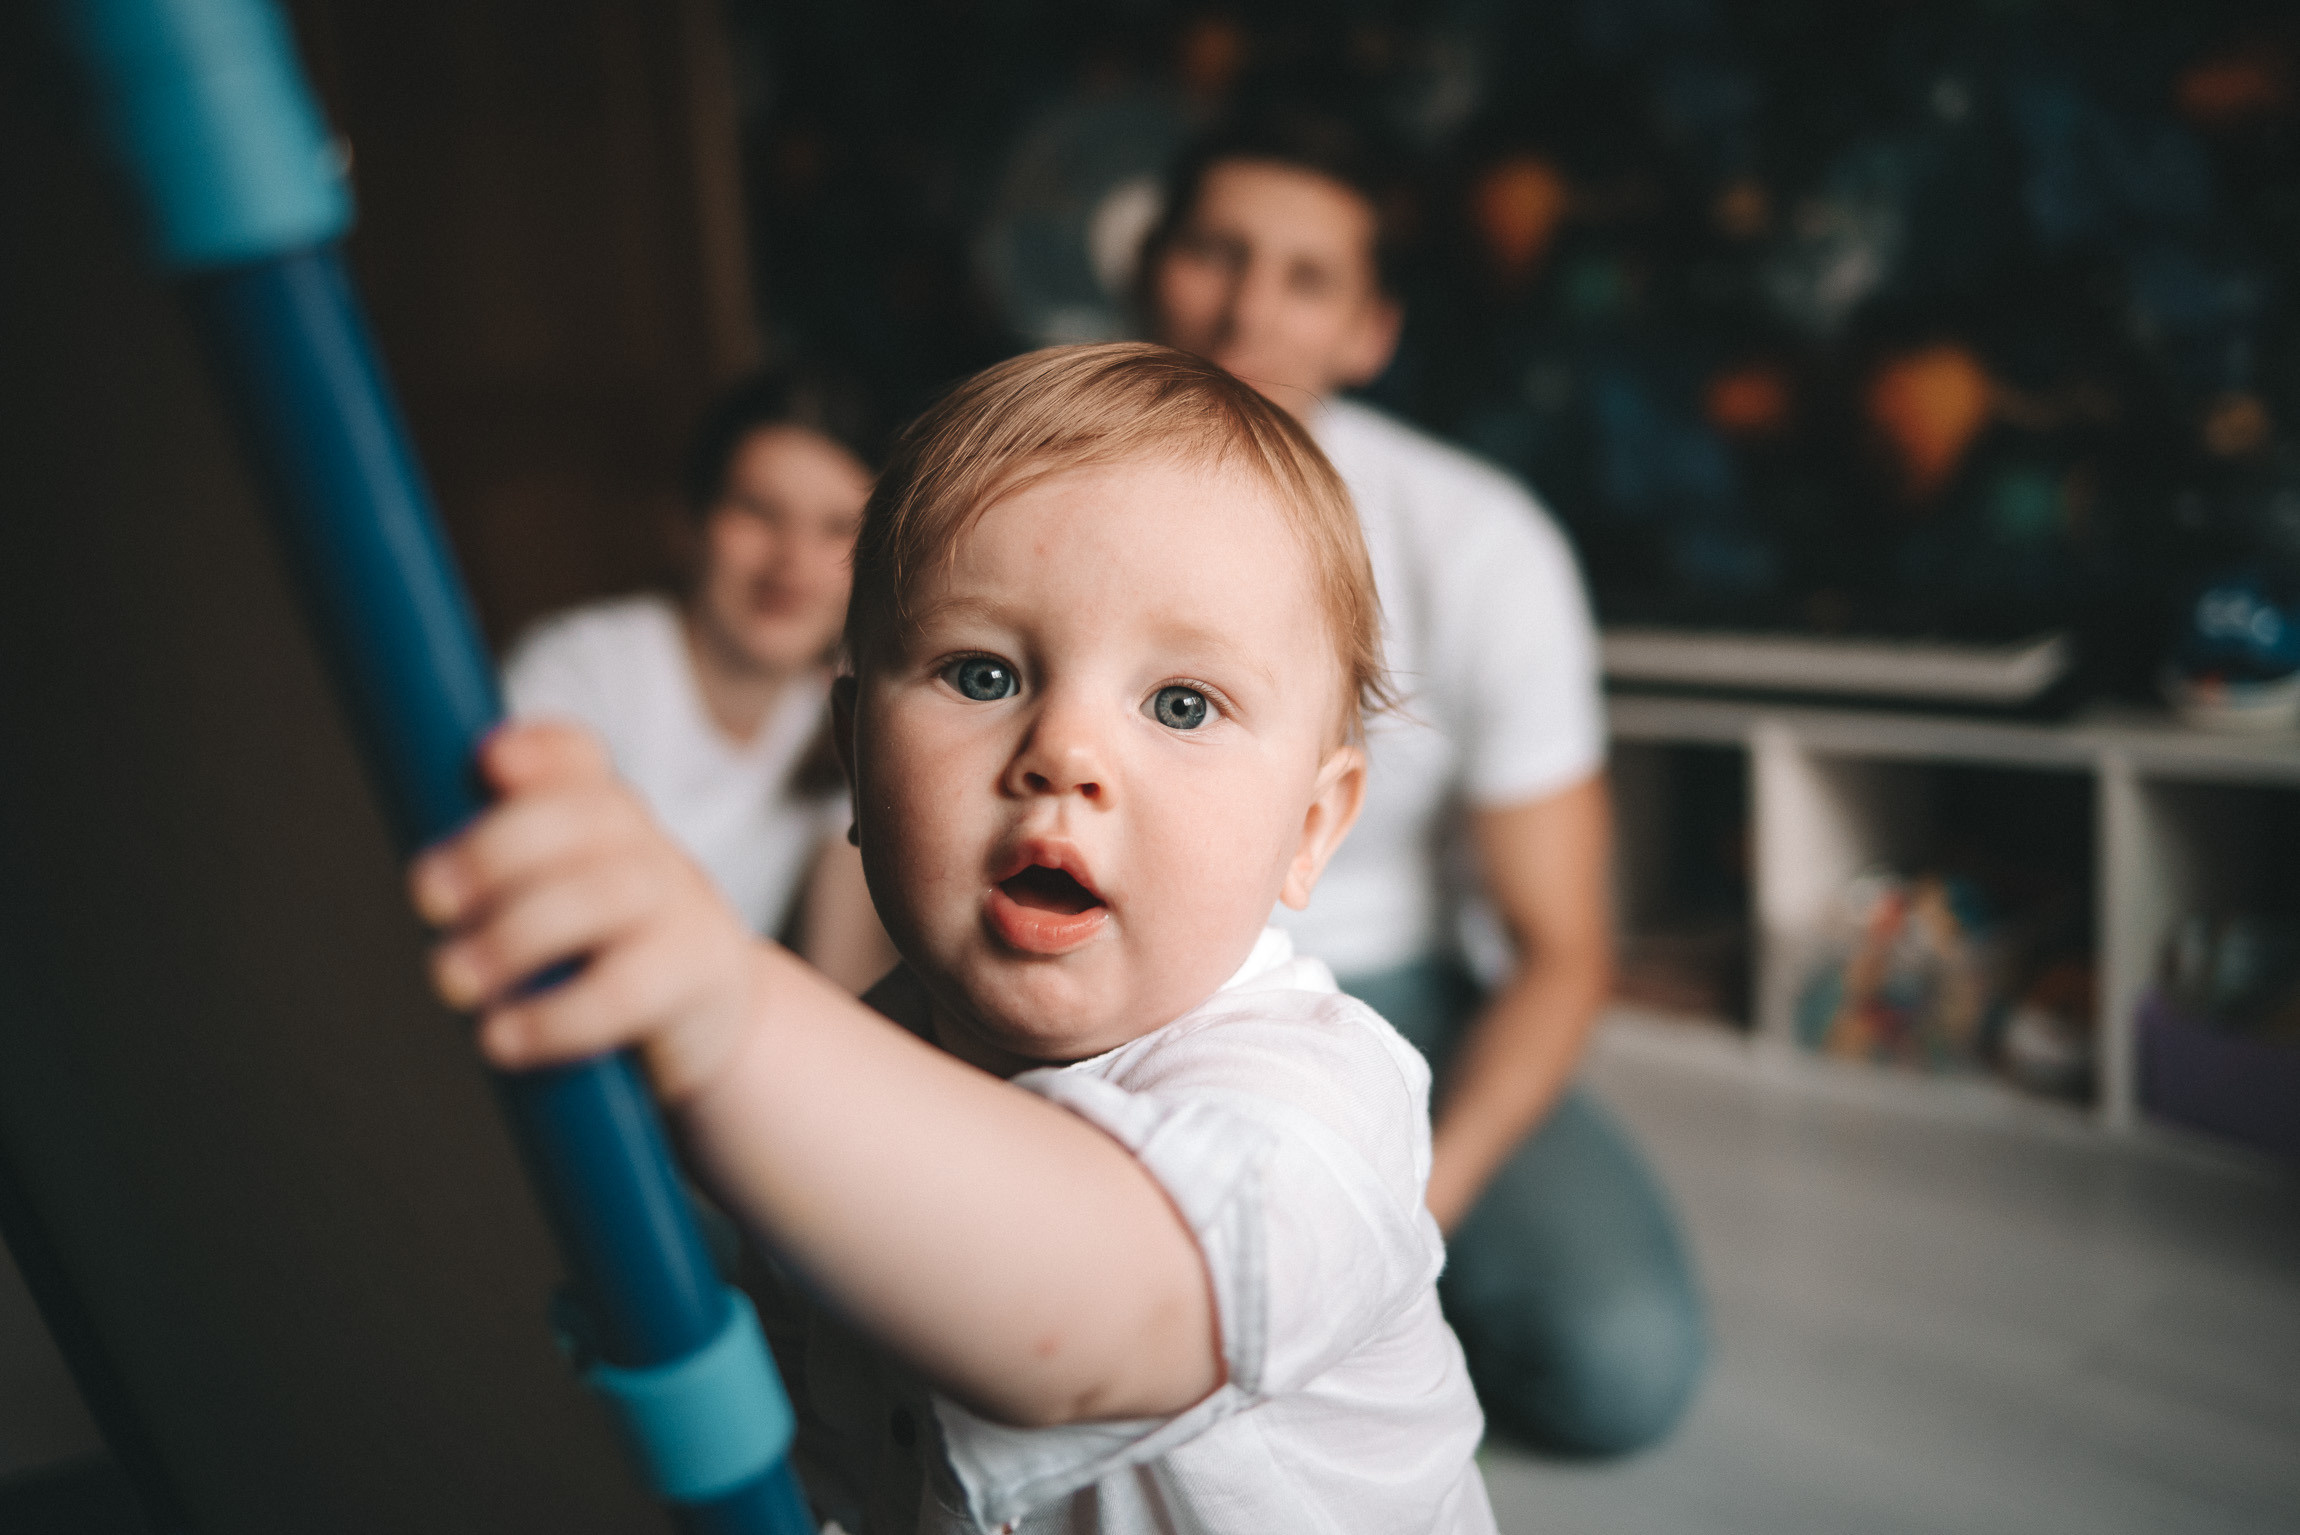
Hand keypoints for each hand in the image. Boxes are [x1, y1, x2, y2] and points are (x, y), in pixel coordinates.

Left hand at [407, 721, 759, 1102]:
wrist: (719, 1023)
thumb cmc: (612, 959)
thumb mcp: (567, 901)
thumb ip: (505, 879)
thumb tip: (426, 882)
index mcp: (609, 821)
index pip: (581, 761)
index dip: (541, 750)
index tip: (488, 762)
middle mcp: (648, 851)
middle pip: (589, 817)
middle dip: (498, 849)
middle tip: (427, 898)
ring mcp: (681, 909)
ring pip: (603, 898)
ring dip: (514, 936)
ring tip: (452, 979)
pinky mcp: (695, 979)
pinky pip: (625, 990)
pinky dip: (555, 1015)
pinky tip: (502, 1037)